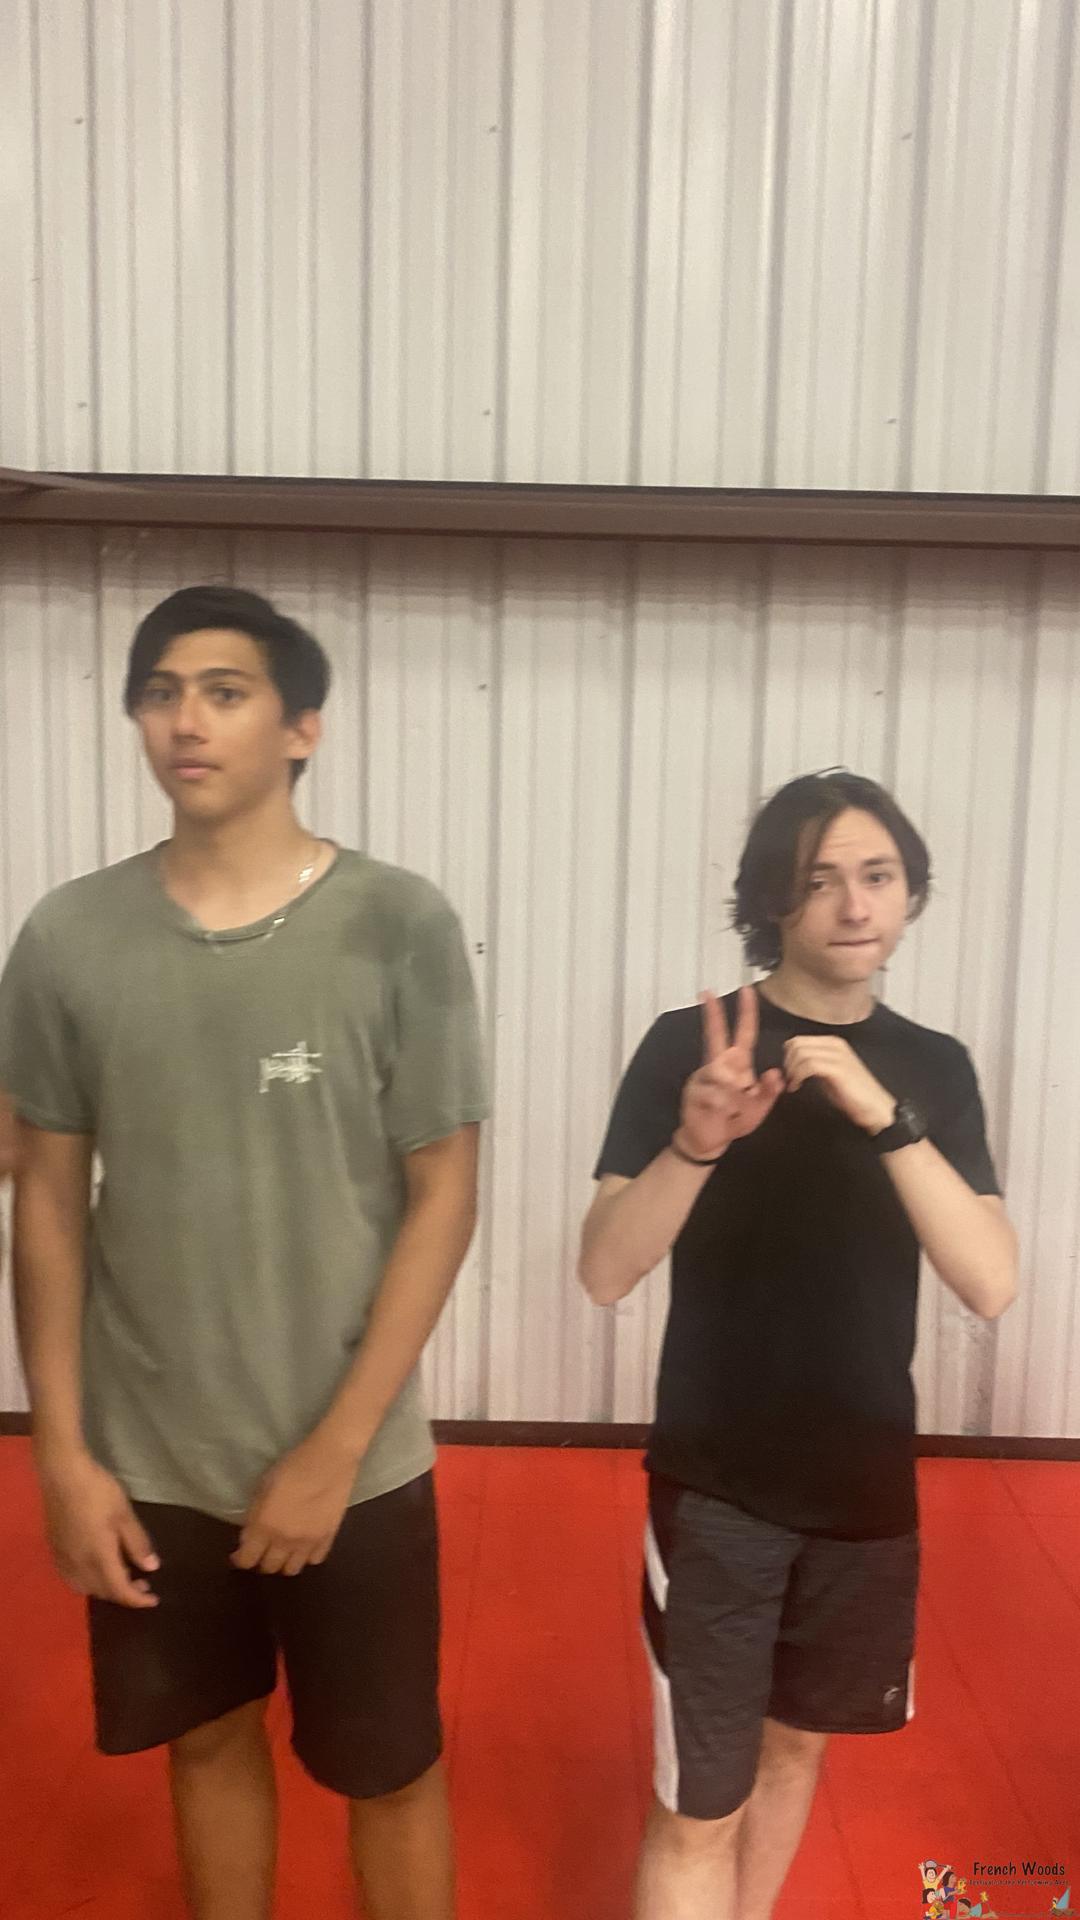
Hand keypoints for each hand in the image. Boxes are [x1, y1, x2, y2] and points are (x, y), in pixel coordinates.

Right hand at [38, 1449, 159, 1608]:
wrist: (62, 1474)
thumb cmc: (98, 1491)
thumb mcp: (124, 1515)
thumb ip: (137, 1543)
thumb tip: (151, 1567)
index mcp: (98, 1558)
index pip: (119, 1590)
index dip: (137, 1599)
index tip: (154, 1600)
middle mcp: (78, 1565)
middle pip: (101, 1592)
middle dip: (123, 1593)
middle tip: (142, 1584)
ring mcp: (63, 1559)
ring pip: (84, 1588)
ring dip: (104, 1588)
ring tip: (121, 1575)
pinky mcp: (54, 1550)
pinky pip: (71, 1578)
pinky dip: (87, 1581)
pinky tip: (96, 1567)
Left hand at [230, 1431, 358, 1576]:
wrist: (330, 1458)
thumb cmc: (292, 1465)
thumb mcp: (263, 1485)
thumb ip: (255, 1514)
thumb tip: (250, 1534)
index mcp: (265, 1526)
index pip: (247, 1559)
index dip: (240, 1558)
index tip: (239, 1553)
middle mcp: (285, 1540)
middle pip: (269, 1568)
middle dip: (262, 1561)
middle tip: (262, 1549)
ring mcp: (309, 1542)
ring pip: (292, 1569)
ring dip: (284, 1562)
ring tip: (284, 1550)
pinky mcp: (329, 1538)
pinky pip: (315, 1560)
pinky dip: (307, 1557)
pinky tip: (304, 1545)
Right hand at [676, 987, 784, 1160]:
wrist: (708, 1140)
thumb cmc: (735, 1120)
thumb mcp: (759, 1108)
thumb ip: (769, 1092)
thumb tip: (775, 1073)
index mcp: (737, 1066)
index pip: (744, 1034)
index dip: (746, 1013)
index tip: (747, 990)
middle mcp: (717, 1066)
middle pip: (716, 1036)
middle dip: (714, 1015)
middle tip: (708, 993)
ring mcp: (703, 1077)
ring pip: (719, 1074)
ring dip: (729, 1093)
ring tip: (729, 1110)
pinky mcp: (694, 1092)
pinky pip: (712, 1094)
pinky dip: (720, 1106)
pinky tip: (720, 1114)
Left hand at [783, 1035, 894, 1133]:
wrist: (875, 1107)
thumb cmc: (852, 1094)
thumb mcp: (828, 1073)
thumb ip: (813, 1064)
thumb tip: (792, 1062)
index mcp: (832, 1043)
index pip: (799, 1039)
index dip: (787, 1056)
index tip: (788, 1073)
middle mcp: (835, 1044)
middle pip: (797, 1043)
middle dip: (787, 1062)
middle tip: (789, 1079)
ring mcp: (837, 1055)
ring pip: (801, 1052)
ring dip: (791, 1070)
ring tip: (793, 1085)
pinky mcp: (838, 1069)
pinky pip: (809, 1065)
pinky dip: (798, 1076)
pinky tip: (797, 1087)